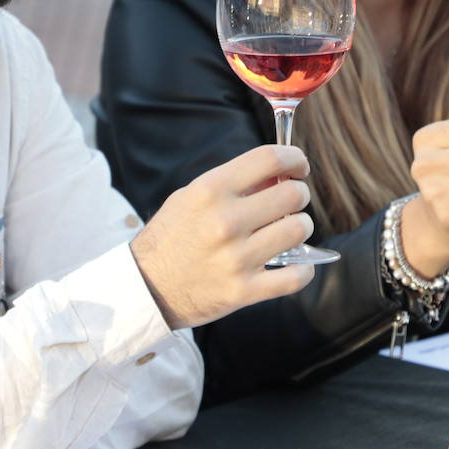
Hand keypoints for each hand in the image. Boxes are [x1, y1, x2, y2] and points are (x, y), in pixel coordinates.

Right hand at [130, 145, 314, 328]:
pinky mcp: (243, 290)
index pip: (270, 158)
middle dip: (298, 194)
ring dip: (300, 228)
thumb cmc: (172, 236)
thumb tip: (280, 176)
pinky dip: (302, 270)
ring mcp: (236, 258)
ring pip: (298, 230)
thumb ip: (233, 184)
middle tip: (290, 203)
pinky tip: (294, 265)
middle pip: (292, 194)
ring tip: (286, 232)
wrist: (146, 288)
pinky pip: (296, 276)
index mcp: (210, 191)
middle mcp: (225, 222)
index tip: (298, 167)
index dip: (294, 158)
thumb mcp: (191, 197)